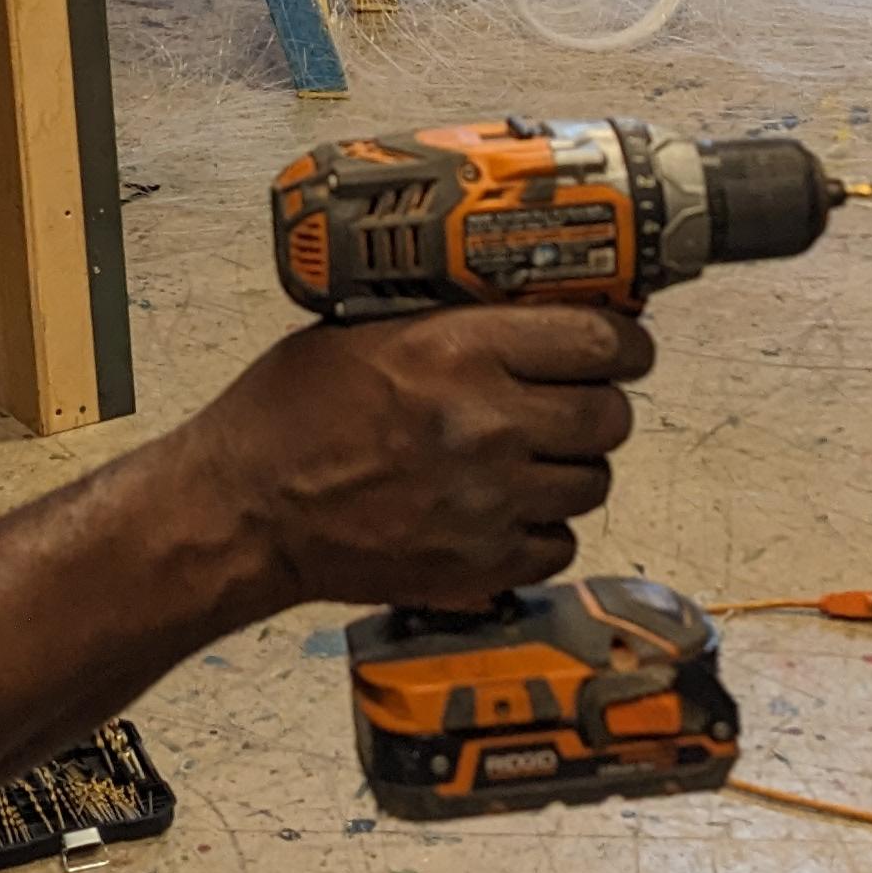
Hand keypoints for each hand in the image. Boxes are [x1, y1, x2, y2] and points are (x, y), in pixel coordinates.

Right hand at [191, 302, 648, 609]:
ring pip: (593, 482)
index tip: (620, 344)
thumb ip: (455, 320)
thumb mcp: (367, 327)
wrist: (247, 508)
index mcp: (461, 351)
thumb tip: (531, 307)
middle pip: (611, 415)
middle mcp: (491, 425)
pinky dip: (542, 528)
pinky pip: (559, 545)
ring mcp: (492, 502)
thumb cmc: (291, 411)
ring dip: (571, 466)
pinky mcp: (482, 565)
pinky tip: (505, 509)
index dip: (624, 342)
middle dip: (600, 402)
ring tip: (532, 457)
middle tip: (573, 398)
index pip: (601, 340)